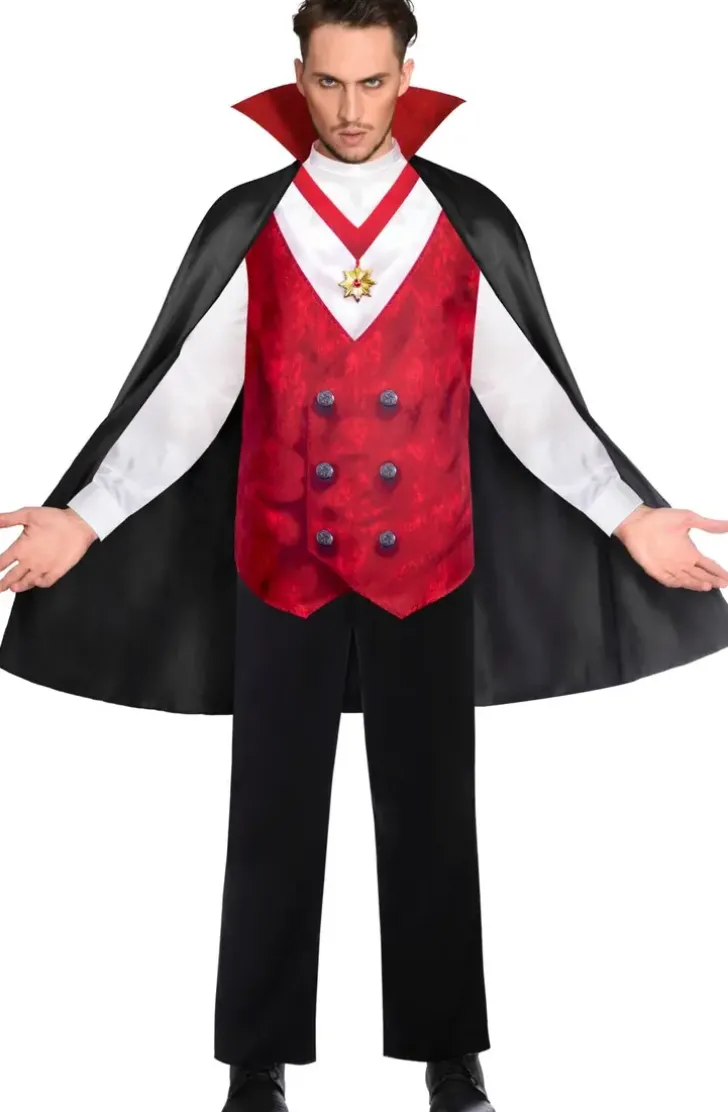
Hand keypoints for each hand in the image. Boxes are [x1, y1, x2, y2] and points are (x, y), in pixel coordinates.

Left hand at [0, 506, 97, 592]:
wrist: (79, 526)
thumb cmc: (56, 520)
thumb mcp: (28, 514)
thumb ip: (8, 519)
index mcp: (21, 548)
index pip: (2, 562)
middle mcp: (31, 561)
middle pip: (11, 577)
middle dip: (3, 583)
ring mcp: (44, 568)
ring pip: (27, 582)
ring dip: (18, 586)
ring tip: (13, 588)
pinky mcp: (57, 571)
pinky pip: (45, 583)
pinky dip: (38, 584)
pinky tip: (36, 583)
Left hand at [613, 505, 727, 589]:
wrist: (638, 522)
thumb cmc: (661, 519)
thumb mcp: (688, 518)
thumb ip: (708, 525)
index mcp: (690, 553)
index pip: (708, 565)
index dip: (718, 572)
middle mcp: (682, 562)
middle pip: (700, 575)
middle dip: (712, 580)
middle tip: (724, 584)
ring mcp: (669, 568)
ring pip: (687, 580)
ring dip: (697, 583)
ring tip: (708, 586)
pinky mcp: (656, 571)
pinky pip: (669, 580)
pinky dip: (678, 583)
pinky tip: (686, 585)